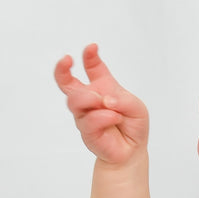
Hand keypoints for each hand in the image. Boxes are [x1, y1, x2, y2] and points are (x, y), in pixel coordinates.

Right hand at [54, 44, 148, 165]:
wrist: (131, 150)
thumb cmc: (133, 125)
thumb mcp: (136, 107)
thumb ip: (122, 99)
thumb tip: (105, 100)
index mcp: (102, 86)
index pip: (92, 67)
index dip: (89, 56)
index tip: (92, 47)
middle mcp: (90, 99)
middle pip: (66, 82)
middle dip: (62, 69)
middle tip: (67, 60)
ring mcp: (85, 115)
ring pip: (75, 101)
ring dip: (88, 97)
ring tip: (101, 101)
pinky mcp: (86, 132)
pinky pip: (89, 120)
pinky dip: (103, 117)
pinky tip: (114, 118)